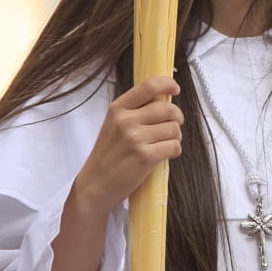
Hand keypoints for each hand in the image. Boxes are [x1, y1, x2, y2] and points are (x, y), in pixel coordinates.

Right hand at [71, 75, 182, 214]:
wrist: (94, 186)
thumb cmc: (107, 156)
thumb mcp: (113, 126)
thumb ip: (134, 112)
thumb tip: (163, 101)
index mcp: (118, 109)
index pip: (148, 86)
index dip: (167, 84)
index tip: (175, 89)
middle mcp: (126, 120)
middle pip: (168, 109)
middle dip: (177, 118)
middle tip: (172, 127)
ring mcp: (136, 139)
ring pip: (174, 129)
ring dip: (175, 137)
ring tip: (165, 144)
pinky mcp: (145, 157)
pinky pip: (174, 146)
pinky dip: (174, 151)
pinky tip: (165, 155)